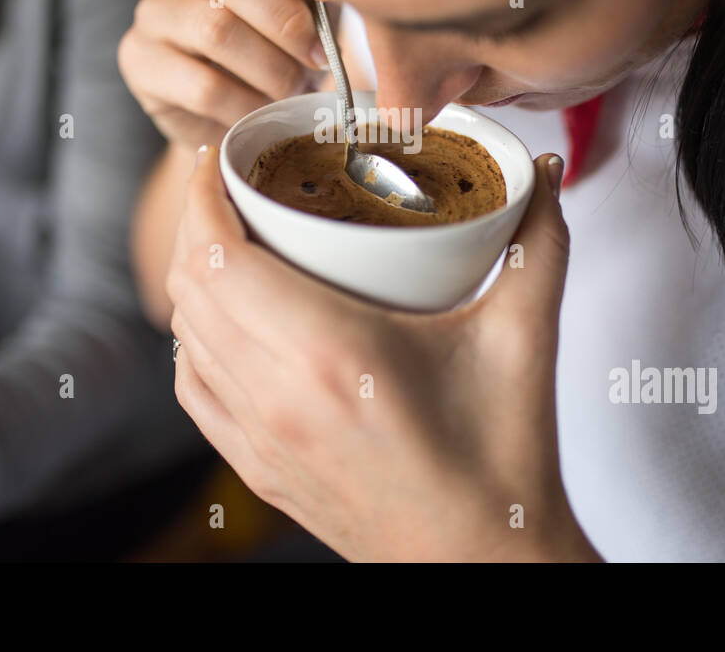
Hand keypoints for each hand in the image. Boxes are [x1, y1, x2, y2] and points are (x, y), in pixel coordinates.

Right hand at [118, 0, 329, 148]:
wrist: (234, 121)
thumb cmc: (281, 55)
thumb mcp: (309, 15)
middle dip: (283, 18)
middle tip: (319, 57)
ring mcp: (153, 11)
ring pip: (213, 29)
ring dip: (270, 68)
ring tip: (295, 91)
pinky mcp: (138, 61)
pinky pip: (201, 85)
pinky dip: (246, 105)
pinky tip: (265, 114)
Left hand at [166, 146, 598, 560]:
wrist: (483, 565)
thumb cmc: (502, 459)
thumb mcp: (525, 336)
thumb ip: (537, 239)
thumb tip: (540, 166)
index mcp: (328, 354)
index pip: (217, 256)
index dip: (201, 197)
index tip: (218, 158)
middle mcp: (274, 397)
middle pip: (190, 287)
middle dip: (196, 223)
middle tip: (230, 186)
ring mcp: (258, 439)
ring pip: (184, 337)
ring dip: (195, 279)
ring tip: (229, 241)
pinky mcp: (258, 469)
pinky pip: (194, 389)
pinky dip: (194, 341)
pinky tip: (227, 322)